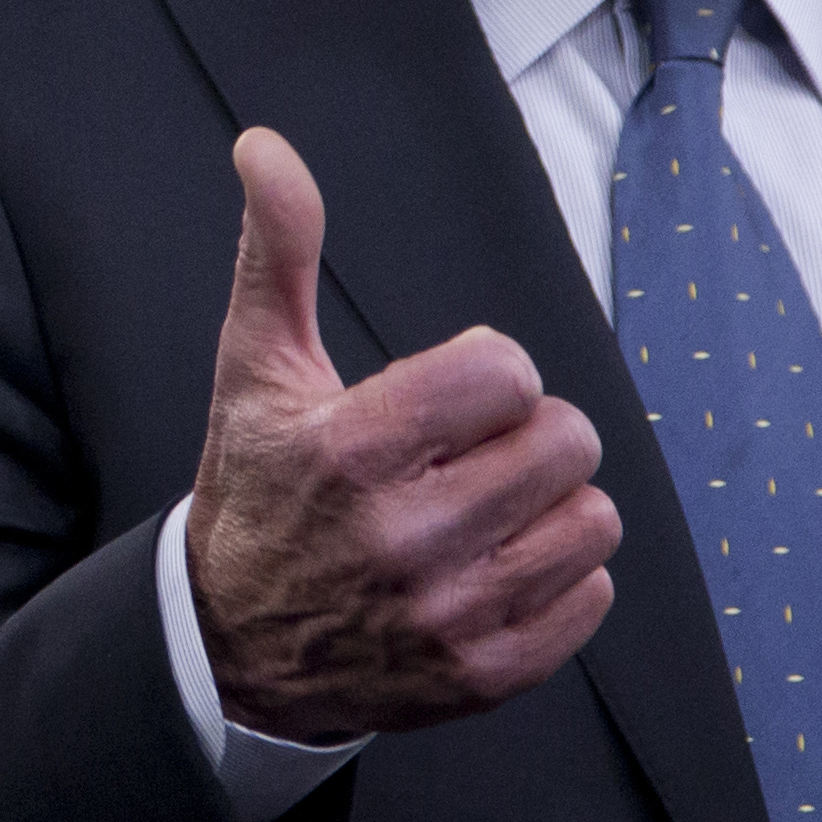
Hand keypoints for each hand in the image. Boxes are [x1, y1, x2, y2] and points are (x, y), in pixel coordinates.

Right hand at [186, 126, 619, 740]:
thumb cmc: (257, 490)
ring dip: (549, 506)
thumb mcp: (255, 369)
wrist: (230, 645)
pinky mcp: (483, 674)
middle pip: (567, 441)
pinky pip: (591, 596)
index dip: (488, 374)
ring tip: (486, 511)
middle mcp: (404, 538)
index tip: (445, 401)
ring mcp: (448, 615)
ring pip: (592, 518)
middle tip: (469, 455)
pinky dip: (557, 576)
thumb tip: (266, 147)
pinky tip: (493, 566)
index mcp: (350, 451)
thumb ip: (278, 252)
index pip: (509, 374)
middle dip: (526, 434)